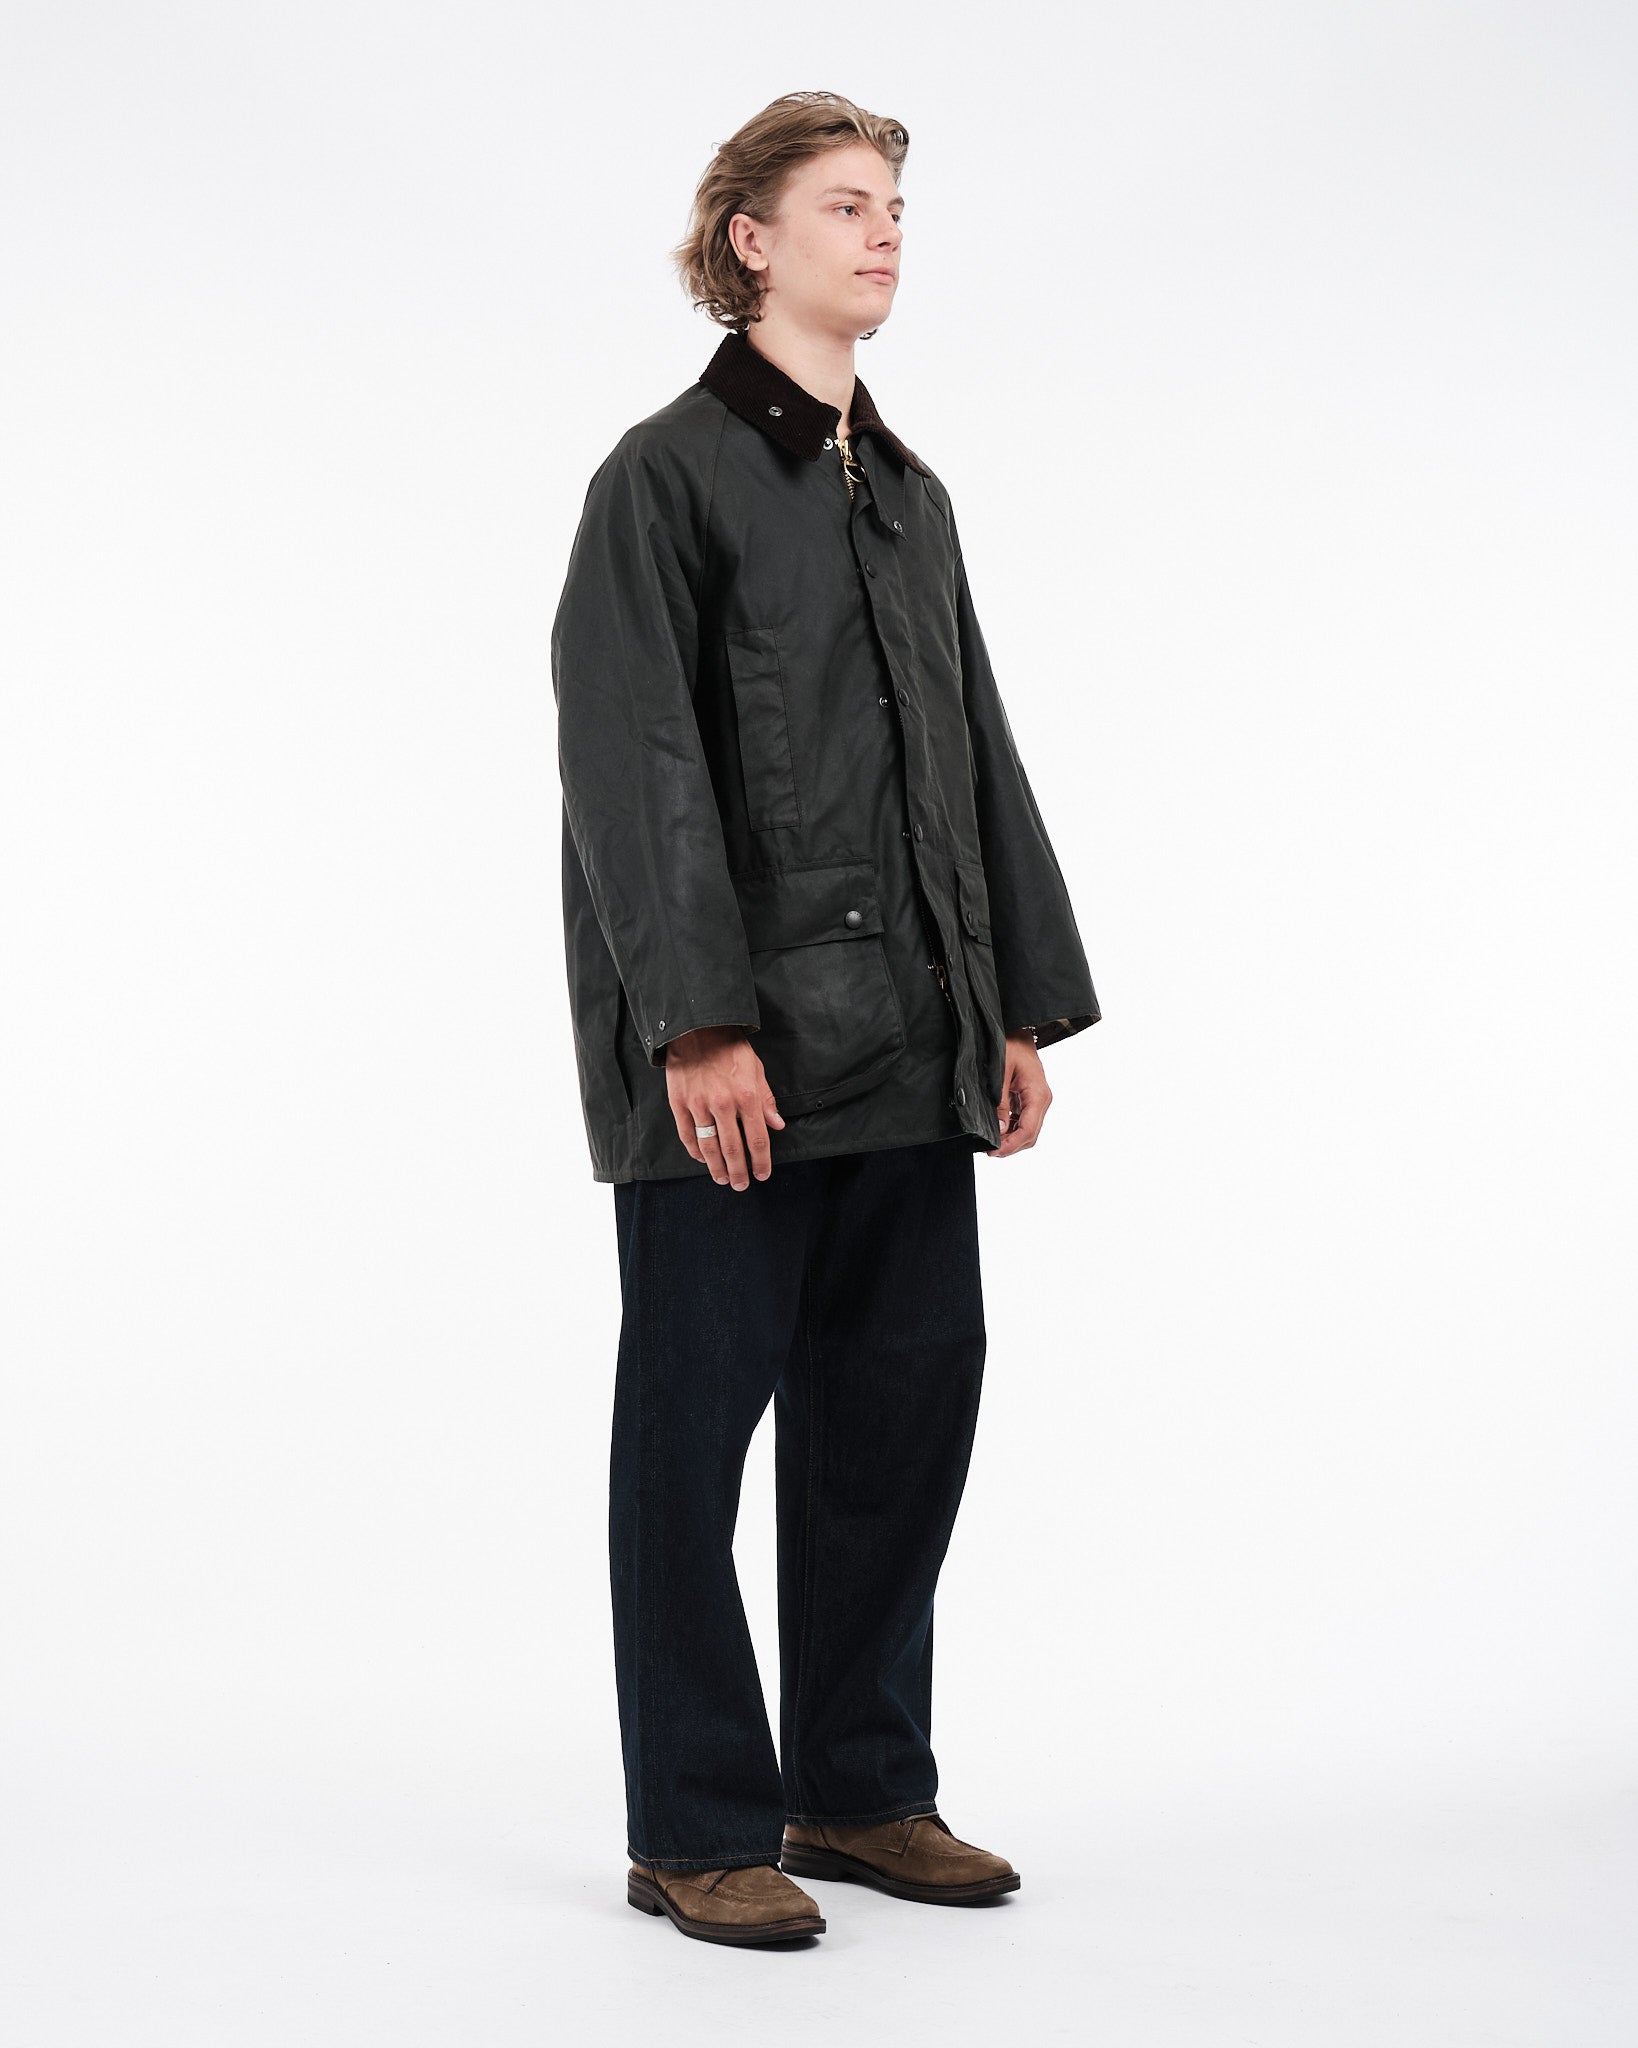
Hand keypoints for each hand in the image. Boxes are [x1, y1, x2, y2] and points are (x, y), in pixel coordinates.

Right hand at [663, 1027, 785, 1187]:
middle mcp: (723, 1104)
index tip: (762, 1174)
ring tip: (722, 1178)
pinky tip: (701, 1159)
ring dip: (716, 1167)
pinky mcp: (679, 1103)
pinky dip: (695, 1150)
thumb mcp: (756, 1069)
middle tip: (740, 1185)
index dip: (761, 1162)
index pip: (757, 1140)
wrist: (697, 1028)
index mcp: (747, 1097)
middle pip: (733, 1149)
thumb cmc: (730, 1048)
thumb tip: (777, 1125)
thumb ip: (766, 1100)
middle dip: (739, 1172)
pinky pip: (687, 1134)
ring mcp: (699, 1105)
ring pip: (708, 1147)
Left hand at [984, 1030, 1051, 1158]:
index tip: (993, 1151)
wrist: (1017, 1030)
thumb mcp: (1000, 1071)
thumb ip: (999, 1101)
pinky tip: (997, 1130)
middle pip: (1030, 1135)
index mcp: (1038, 1094)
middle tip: (989, 1151)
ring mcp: (1038, 1100)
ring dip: (1012, 1140)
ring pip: (1028, 1130)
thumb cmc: (1009, 1045)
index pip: (1028, 1130)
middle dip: (1011, 1146)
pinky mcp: (1030, 1099)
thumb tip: (999, 1129)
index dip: (1011, 1145)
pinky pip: (1024, 1121)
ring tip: (991, 1144)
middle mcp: (1042, 1100)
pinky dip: (1012, 1129)